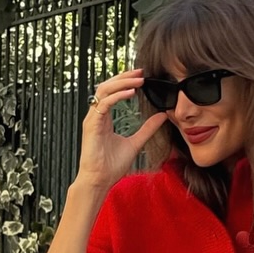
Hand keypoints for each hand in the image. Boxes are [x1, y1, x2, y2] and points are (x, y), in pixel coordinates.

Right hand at [73, 69, 170, 198]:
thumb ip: (147, 129)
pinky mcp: (91, 125)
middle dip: (124, 76)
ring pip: (104, 90)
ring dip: (122, 82)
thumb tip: (162, 116)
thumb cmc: (111, 166)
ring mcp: (92, 119)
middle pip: (107, 86)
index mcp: (104, 117)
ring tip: (138, 80)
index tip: (142, 76)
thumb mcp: (135, 143)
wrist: (100, 181)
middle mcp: (96, 115)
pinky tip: (131, 93)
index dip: (126, 81)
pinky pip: (104, 104)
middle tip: (141, 71)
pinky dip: (117, 96)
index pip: (113, 91)